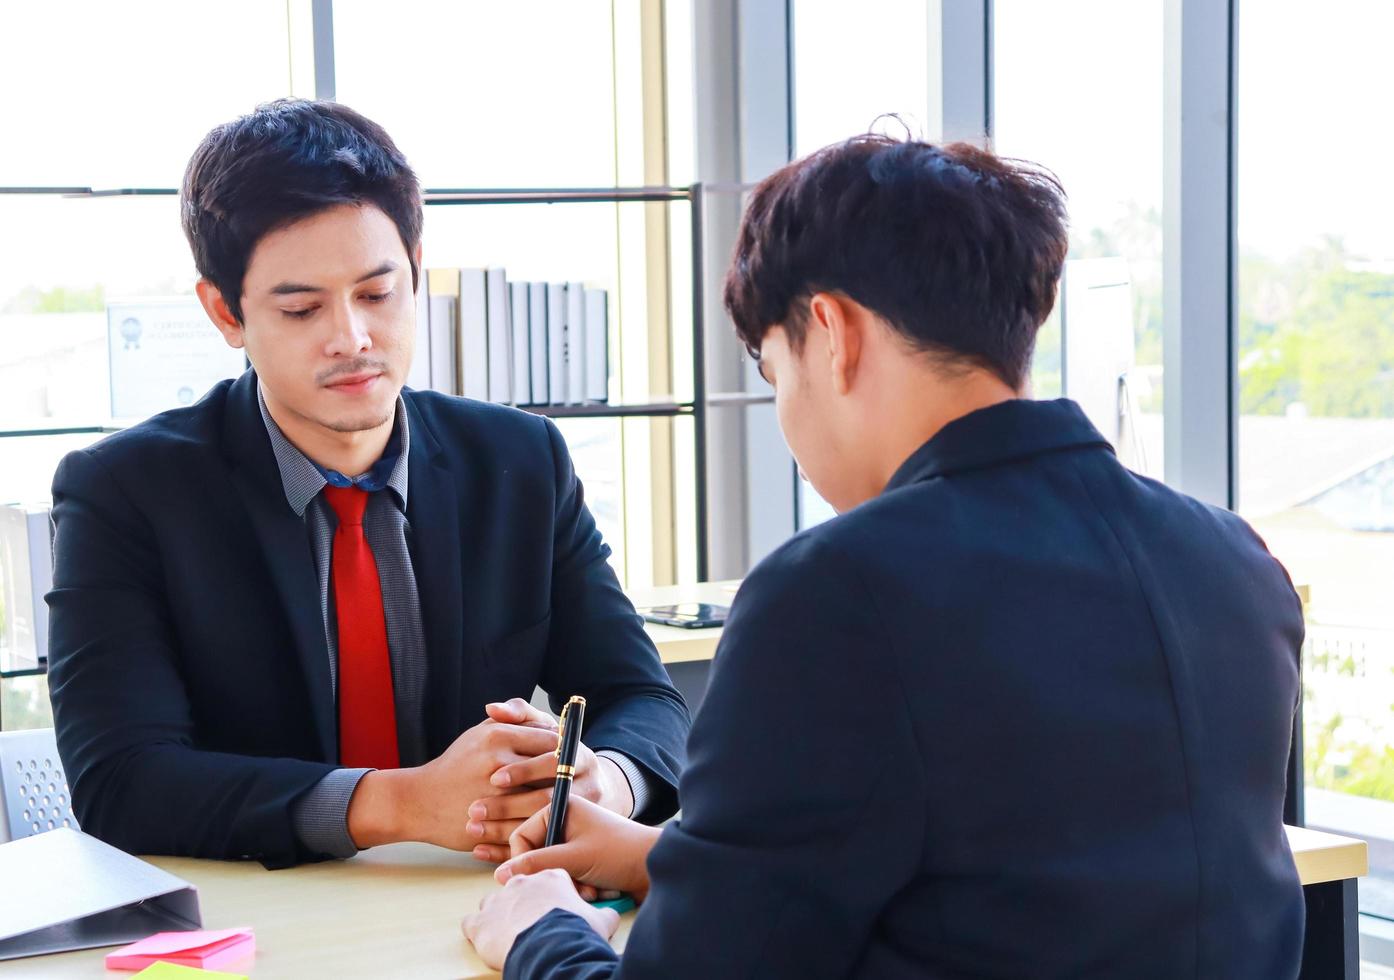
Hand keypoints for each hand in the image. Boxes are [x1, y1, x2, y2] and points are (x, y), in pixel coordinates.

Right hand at [346, 698, 558, 850]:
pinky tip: (551, 822)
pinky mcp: (493, 822)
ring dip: (562, 802)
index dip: (567, 750)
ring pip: (546, 799)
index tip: (572, 757)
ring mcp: (496, 795)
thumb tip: (551, 723)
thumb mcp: (482, 732)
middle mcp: (498, 762)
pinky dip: (544, 823)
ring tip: (570, 802)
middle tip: (579, 780)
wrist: (419, 801)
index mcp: (499, 737)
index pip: (552, 740)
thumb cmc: (456, 764)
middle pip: (554, 770)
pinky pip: (529, 823)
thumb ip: (515, 720)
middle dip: (569, 776)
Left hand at [463, 868, 618, 970]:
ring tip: (511, 933)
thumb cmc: (575, 931)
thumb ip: (604, 913)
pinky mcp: (481, 922)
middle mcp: (522, 882)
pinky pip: (473, 922)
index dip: (552, 896)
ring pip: (493, 902)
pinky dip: (478, 930)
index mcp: (551, 877)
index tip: (555, 908)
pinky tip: (487, 939)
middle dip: (525, 903)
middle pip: (519, 888)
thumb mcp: (601, 920)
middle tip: (534, 922)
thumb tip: (610, 916)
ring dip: (500, 915)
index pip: (548, 879)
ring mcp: (499, 900)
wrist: (552, 948)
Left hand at [466, 711, 635, 862]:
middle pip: (549, 799)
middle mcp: (590, 786)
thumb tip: (492, 709)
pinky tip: (479, 850)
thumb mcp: (545, 730)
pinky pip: (536, 850)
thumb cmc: (555, 755)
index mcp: (582, 757)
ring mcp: (583, 817)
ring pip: (541, 828)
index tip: (493, 777)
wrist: (590, 788)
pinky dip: (506, 851)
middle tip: (475, 808)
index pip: (553, 763)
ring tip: (472, 830)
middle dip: (509, 805)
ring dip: (503, 831)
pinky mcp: (571, 840)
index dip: (524, 770)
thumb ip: (522, 714)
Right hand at [495, 796, 658, 901]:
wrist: (656, 867)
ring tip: (588, 890)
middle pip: (535, 856)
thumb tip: (502, 875)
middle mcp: (565, 822)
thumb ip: (537, 864)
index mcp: (561, 808)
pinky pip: (565, 879)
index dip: (524, 861)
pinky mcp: (582, 861)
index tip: (534, 880)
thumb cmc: (619, 853)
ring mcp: (574, 842)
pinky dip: (576, 889)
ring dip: (566, 886)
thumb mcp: (574, 857)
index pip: (521, 836)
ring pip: (550, 872)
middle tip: (571, 883)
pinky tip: (595, 892)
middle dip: (552, 876)